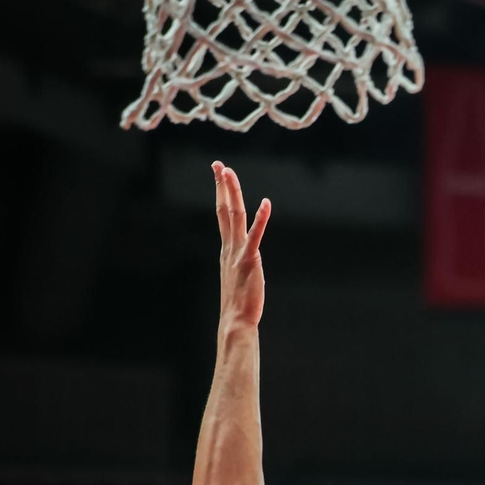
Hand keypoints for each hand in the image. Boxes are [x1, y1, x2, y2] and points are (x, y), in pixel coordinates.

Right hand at [214, 161, 270, 327]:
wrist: (236, 320)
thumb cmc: (238, 304)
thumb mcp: (237, 278)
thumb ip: (239, 266)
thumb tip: (243, 262)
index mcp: (226, 250)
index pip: (222, 215)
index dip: (221, 194)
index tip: (219, 175)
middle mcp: (229, 247)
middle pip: (224, 209)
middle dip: (222, 185)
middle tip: (218, 164)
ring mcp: (238, 253)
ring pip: (234, 216)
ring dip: (232, 192)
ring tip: (229, 172)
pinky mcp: (250, 261)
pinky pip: (256, 236)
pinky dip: (261, 218)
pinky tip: (266, 203)